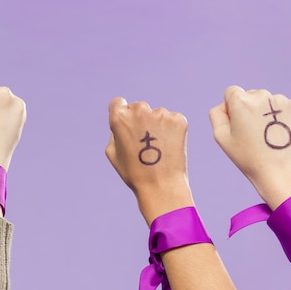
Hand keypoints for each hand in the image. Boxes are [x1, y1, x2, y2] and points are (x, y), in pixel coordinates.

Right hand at [105, 98, 193, 224]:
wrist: (161, 187)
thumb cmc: (134, 173)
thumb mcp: (112, 152)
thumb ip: (115, 131)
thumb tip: (123, 120)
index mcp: (120, 117)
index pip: (118, 103)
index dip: (121, 113)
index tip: (127, 123)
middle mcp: (139, 110)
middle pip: (138, 107)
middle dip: (140, 120)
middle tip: (144, 142)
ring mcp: (160, 113)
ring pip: (156, 114)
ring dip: (157, 125)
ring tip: (158, 148)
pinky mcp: (178, 119)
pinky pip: (172, 120)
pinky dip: (172, 130)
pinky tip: (169, 146)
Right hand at [209, 86, 290, 208]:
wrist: (283, 174)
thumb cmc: (249, 157)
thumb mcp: (221, 137)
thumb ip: (217, 114)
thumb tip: (226, 104)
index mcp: (241, 101)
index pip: (231, 92)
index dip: (232, 109)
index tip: (239, 125)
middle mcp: (262, 95)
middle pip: (251, 95)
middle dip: (251, 109)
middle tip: (255, 134)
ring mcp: (282, 100)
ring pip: (268, 101)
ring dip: (267, 112)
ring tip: (269, 135)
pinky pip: (284, 107)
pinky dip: (282, 117)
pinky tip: (281, 133)